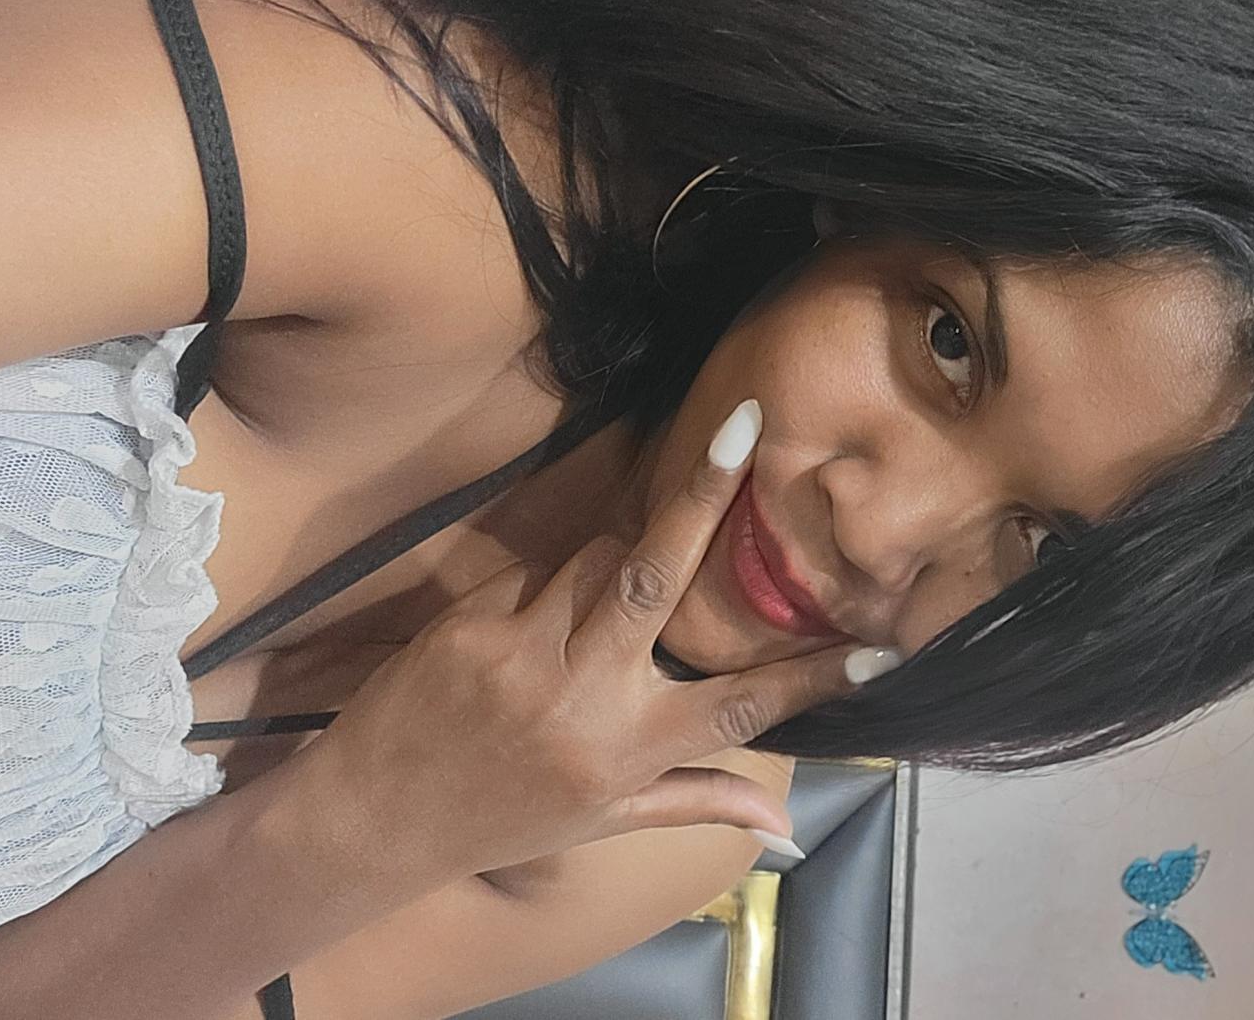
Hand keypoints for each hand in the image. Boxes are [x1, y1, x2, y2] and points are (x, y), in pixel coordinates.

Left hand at [271, 400, 887, 881]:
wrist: (374, 819)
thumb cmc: (502, 817)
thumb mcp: (605, 822)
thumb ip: (696, 800)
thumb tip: (787, 826)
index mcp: (628, 751)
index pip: (741, 707)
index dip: (811, 678)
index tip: (879, 650)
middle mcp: (583, 699)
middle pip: (658, 577)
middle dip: (706, 497)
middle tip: (746, 426)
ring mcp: (523, 653)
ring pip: (598, 560)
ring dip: (618, 562)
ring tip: (595, 615)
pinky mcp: (472, 622)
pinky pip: (538, 573)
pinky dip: (550, 586)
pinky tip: (529, 627)